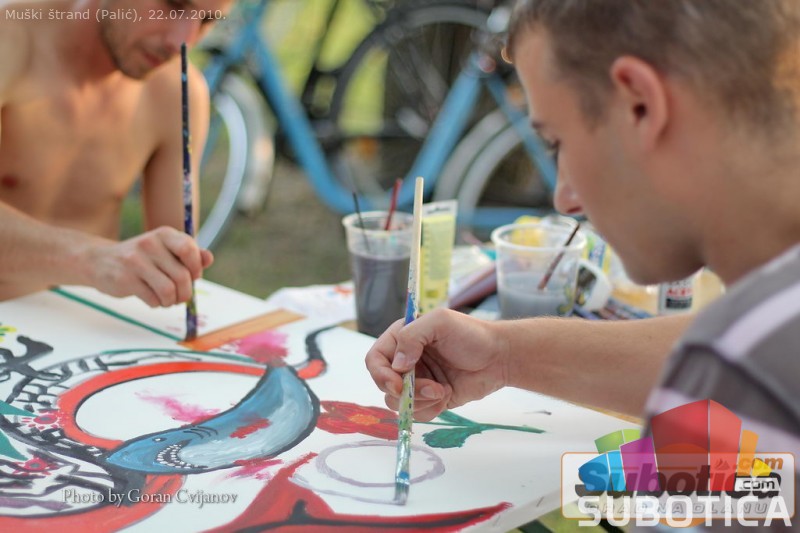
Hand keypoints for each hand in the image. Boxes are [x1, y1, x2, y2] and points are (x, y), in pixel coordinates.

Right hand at [83, 226, 213, 306]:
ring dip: (171, 301)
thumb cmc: (142, 259)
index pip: (190, 250)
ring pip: (169, 290)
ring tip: (167, 299)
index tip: (192, 276)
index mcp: (164, 234)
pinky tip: (151, 298)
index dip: (196, 268)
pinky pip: (153, 299)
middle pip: (182, 276)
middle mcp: (150, 244)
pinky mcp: (124, 278)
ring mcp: (135, 261)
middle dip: (186, 292)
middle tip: (181, 296)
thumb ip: (189, 254)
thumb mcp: (165, 251)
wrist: (99, 261)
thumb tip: (209, 258)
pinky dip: (156, 303)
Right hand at [365, 308, 508, 420]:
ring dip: (419, 400)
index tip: (398, 384)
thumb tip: (397, 366)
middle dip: (405, 391)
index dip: (381, 374)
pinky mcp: (430, 399)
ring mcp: (417, 381)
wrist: (500, 358)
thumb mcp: (440, 323)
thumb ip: (412, 337)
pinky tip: (446, 395)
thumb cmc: (472, 335)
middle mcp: (406, 360)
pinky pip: (417, 413)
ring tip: (442, 390)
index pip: (375, 359)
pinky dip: (429, 409)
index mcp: (402, 338)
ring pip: (398, 402)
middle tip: (430, 389)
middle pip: (384, 384)